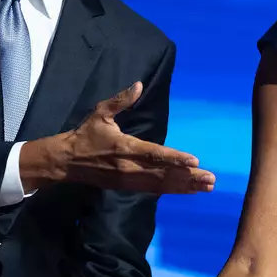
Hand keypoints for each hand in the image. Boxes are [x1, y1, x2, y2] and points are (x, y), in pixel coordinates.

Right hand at [21, 82, 215, 194]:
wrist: (66, 161)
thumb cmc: (85, 134)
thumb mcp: (100, 112)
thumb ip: (121, 100)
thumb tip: (138, 85)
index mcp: (125, 147)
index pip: (155, 153)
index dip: (175, 158)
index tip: (194, 161)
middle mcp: (129, 167)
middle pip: (163, 173)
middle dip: (188, 177)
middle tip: (211, 179)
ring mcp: (129, 180)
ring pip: (161, 184)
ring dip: (185, 186)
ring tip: (207, 187)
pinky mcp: (128, 187)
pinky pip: (154, 190)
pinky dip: (173, 190)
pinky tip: (189, 191)